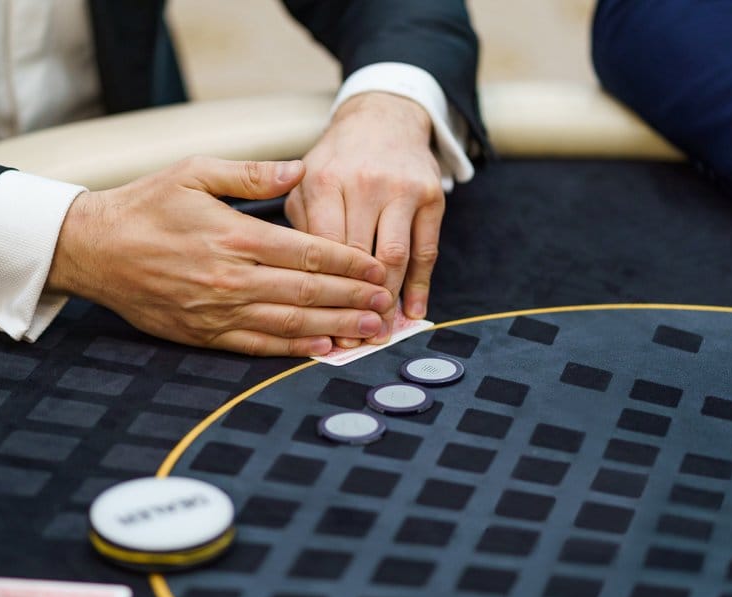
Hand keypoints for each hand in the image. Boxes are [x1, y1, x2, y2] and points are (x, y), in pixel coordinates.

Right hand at [47, 157, 392, 355]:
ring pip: (289, 323)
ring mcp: (217, 311)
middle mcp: (230, 278)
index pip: (308, 252)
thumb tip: (299, 170)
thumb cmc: (145, 206)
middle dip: (354, 298)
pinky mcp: (202, 333)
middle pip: (308, 291)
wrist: (93, 249)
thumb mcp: (195, 172)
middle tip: (387, 305)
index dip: (349, 263)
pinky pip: (257, 345)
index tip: (378, 269)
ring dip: (335, 327)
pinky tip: (322, 349)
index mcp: (234, 236)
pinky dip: (293, 350)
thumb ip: (251, 174)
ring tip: (370, 331)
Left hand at [286, 92, 443, 346]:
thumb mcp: (305, 183)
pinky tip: (414, 312)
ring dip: (389, 301)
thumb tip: (300, 289)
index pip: (324, 249)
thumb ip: (301, 228)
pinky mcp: (431, 195)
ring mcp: (401, 189)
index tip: (320, 326)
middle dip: (355, 305)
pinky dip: (421, 285)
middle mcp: (364, 183)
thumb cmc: (336, 161)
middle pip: (359, 258)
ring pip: (395, 257)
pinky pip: (427, 250)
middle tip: (352, 343)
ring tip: (381, 333)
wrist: (382, 118)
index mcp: (324, 182)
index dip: (323, 292)